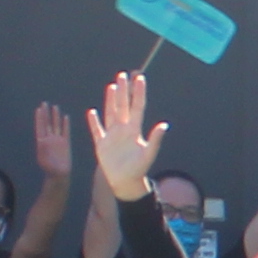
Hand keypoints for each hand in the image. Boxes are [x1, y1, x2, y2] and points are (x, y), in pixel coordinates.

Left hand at [32, 102, 73, 179]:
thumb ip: (43, 149)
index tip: (39, 109)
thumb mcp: (43, 159)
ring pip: (56, 125)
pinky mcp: (65, 143)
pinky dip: (65, 124)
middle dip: (46, 113)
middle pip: (47, 123)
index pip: (40, 127)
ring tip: (55, 107)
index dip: (40, 118)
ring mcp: (57, 140)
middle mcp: (49, 139)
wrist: (59, 174)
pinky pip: (65, 131)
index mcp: (42, 142)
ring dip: (55, 116)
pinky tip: (65, 117)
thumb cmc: (50, 169)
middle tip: (44, 103)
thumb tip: (43, 141)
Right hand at [90, 70, 162, 200]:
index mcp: (135, 130)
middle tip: (123, 74)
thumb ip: (155, 139)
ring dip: (110, 100)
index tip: (140, 78)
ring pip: (111, 113)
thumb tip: (164, 125)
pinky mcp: (101, 144)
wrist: (126, 182)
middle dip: (123, 90)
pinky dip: (94, 122)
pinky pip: (97, 130)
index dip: (138, 92)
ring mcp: (112, 135)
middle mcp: (123, 129)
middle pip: (123, 105)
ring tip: (112, 86)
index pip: (137, 107)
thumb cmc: (139, 169)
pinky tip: (92, 112)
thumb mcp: (148, 154)